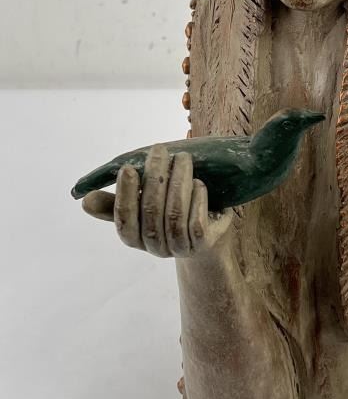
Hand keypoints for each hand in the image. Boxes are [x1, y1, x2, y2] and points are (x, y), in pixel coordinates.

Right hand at [81, 145, 232, 257]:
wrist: (212, 228)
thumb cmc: (171, 208)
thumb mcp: (144, 202)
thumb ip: (116, 201)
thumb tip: (85, 200)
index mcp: (136, 237)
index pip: (124, 222)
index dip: (124, 195)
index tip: (128, 168)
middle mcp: (156, 247)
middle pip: (151, 214)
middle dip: (154, 178)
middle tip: (159, 150)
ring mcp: (181, 248)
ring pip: (174, 216)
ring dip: (178, 182)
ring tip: (182, 158)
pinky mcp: (204, 244)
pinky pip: (196, 224)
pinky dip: (197, 200)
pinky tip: (198, 182)